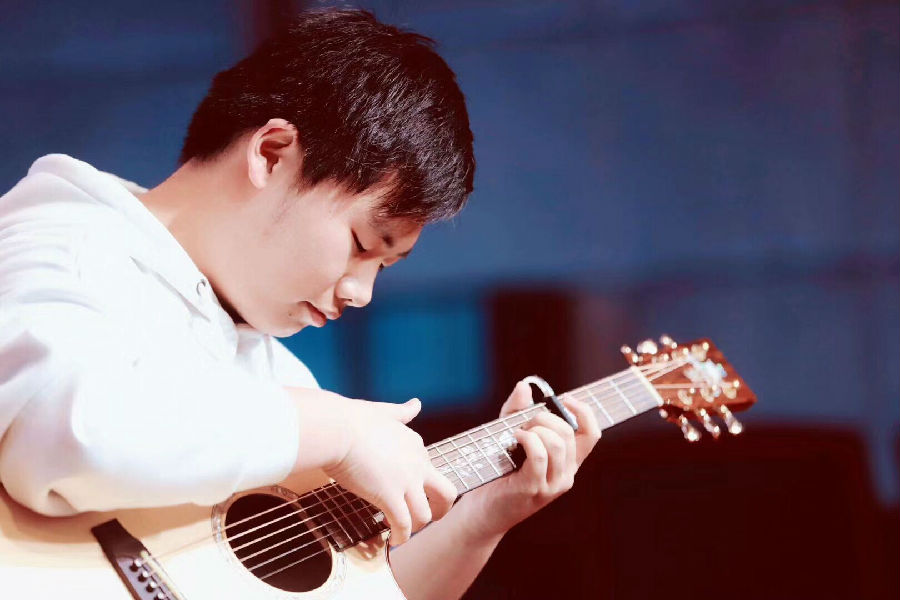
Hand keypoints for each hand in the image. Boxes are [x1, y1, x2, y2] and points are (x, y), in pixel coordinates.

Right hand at [288, 389, 456, 544]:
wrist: (337, 429)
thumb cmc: (351, 419)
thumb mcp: (383, 411)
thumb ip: (401, 412)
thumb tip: (417, 404)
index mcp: (415, 444)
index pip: (428, 468)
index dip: (420, 483)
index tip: (406, 490)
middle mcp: (417, 464)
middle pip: (447, 493)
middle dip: (441, 509)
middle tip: (428, 517)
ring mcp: (406, 482)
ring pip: (425, 515)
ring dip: (416, 527)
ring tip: (403, 531)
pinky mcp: (390, 497)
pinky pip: (404, 525)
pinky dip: (401, 537)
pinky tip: (392, 541)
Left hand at [452, 380, 601, 539]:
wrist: (482, 510)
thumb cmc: (497, 471)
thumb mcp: (509, 435)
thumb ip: (517, 410)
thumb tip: (525, 386)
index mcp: (567, 462)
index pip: (591, 434)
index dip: (583, 412)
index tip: (564, 399)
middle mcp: (566, 475)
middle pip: (569, 433)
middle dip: (546, 417)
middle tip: (524, 420)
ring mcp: (552, 484)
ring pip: (557, 443)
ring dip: (535, 428)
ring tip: (517, 431)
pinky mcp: (533, 488)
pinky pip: (539, 455)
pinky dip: (527, 439)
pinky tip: (513, 438)